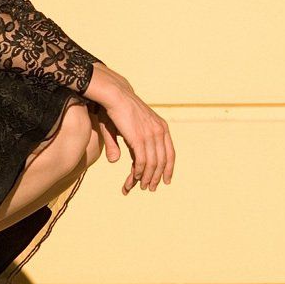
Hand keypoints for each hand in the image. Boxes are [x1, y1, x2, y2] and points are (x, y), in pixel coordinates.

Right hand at [85, 63, 175, 193]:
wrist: (114, 95)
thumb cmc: (117, 110)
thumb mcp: (125, 129)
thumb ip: (122, 145)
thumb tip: (115, 161)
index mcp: (161, 127)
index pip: (170, 153)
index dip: (169, 169)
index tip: (165, 181)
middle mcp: (159, 131)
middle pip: (163, 161)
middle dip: (156, 177)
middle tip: (150, 188)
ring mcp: (150, 135)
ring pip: (153, 164)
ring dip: (147, 178)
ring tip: (142, 187)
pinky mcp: (139, 138)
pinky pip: (142, 160)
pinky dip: (139, 172)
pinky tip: (134, 178)